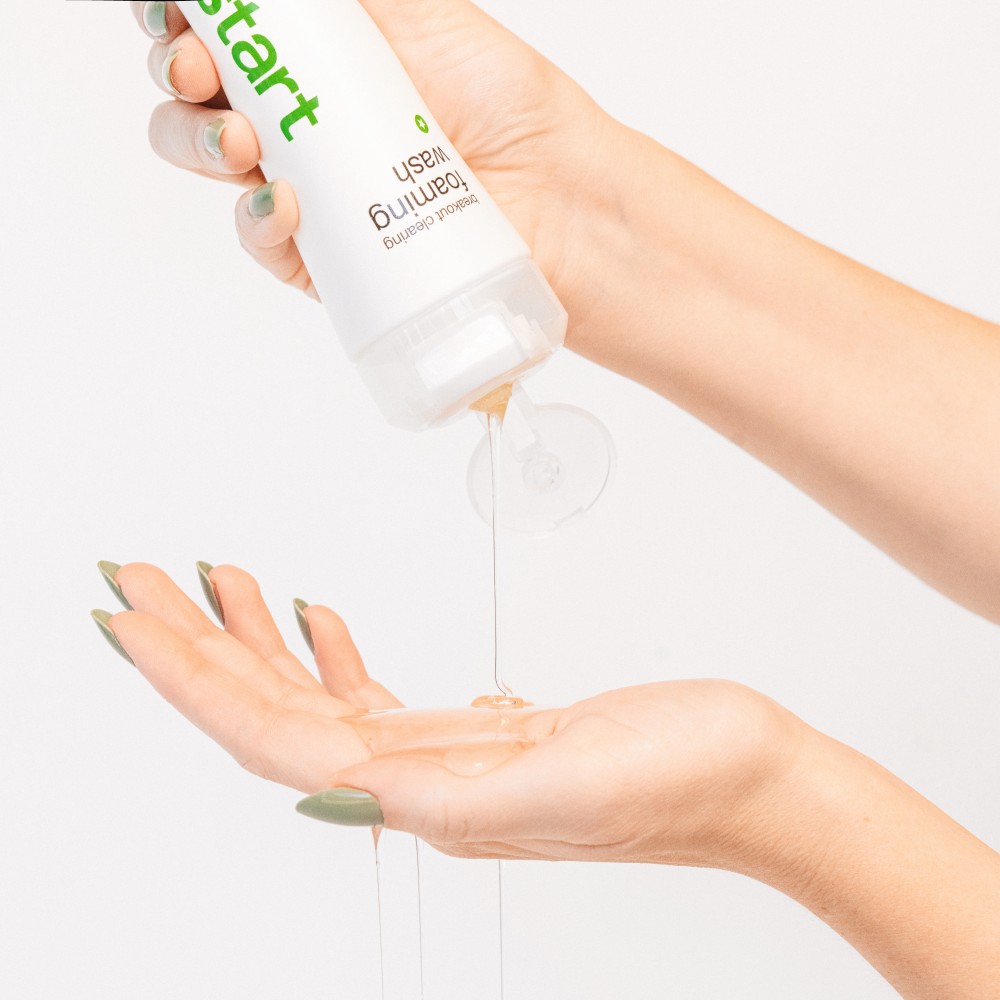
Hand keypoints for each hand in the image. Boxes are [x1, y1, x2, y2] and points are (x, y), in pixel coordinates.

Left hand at [94, 560, 803, 865]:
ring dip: (254, 642)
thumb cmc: (685, 777)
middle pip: (272, 713)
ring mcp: (441, 757)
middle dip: (197, 646)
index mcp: (428, 798)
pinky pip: (371, 695)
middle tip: (136, 578)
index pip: (272, 736)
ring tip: (212, 579)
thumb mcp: (566, 787)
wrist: (754, 775)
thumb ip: (449, 796)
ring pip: (313, 698)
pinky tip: (313, 618)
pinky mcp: (475, 732)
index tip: (131, 620)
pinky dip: (329, 653)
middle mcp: (418, 783)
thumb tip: (337, 793)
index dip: (193, 681)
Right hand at [130, 0, 612, 316]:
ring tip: (240, 139)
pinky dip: (256, 220)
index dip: (183, 18)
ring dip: (200, 141)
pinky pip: (263, 240)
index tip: (180, 10)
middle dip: (177, 72)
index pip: (222, 32)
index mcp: (314, 56)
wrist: (553, 196)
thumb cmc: (504, 102)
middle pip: (198, 93)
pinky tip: (280, 201)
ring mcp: (309, 189)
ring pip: (215, 165)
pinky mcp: (324, 257)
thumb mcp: (423, 12)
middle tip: (196, 66)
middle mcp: (302, 120)